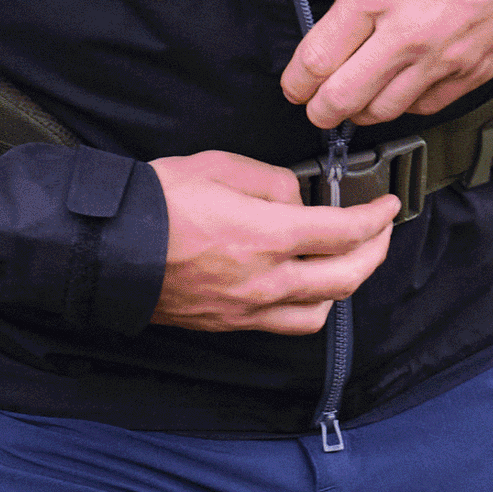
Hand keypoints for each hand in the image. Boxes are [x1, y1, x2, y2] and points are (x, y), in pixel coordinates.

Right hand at [148, 149, 402, 331]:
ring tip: (347, 260)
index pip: (345, 233)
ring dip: (345, 286)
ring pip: (321, 311)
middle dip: (376, 251)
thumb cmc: (155, 203)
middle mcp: (265, 280)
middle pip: (347, 277)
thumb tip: (299, 200)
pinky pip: (286, 324)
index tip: (387, 206)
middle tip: (381, 230)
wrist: (105, 247)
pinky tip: (307, 285)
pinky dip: (309, 306)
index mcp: (267, 236)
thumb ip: (274, 183)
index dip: (377, 218)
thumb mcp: (220, 167)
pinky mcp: (230, 324)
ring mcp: (248, 308)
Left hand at [283, 0, 492, 130]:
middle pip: (342, 99)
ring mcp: (442, 60)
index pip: (317, 59)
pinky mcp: (473, 73)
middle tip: (316, 106)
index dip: (296, 81)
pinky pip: (427, 107)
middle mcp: (406, 36)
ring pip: (383, 112)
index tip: (294, 85)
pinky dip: (408, 106)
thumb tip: (344, 26)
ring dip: (362, 112)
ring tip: (357, 103)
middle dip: (320, 109)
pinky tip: (403, 92)